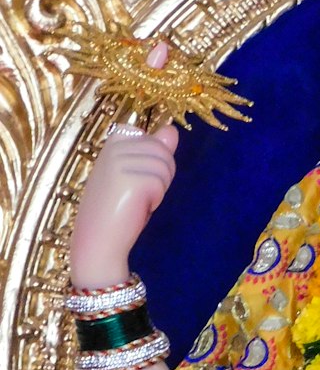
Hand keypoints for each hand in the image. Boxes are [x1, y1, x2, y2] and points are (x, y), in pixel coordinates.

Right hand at [69, 123, 178, 288]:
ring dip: (157, 188)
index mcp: (113, 140)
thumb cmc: (115, 208)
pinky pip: (162, 183)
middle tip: (135, 193)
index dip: (151, 162)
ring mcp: (122, 160)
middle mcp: (115, 146)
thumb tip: (172, 130)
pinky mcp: (132, 177)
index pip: (152, 139)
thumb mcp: (135, 172)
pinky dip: (155, 199)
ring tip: (134, 199)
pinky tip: (135, 207)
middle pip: (163, 151)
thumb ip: (154, 150)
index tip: (131, 178)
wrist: (98, 239)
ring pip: (166, 166)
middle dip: (159, 176)